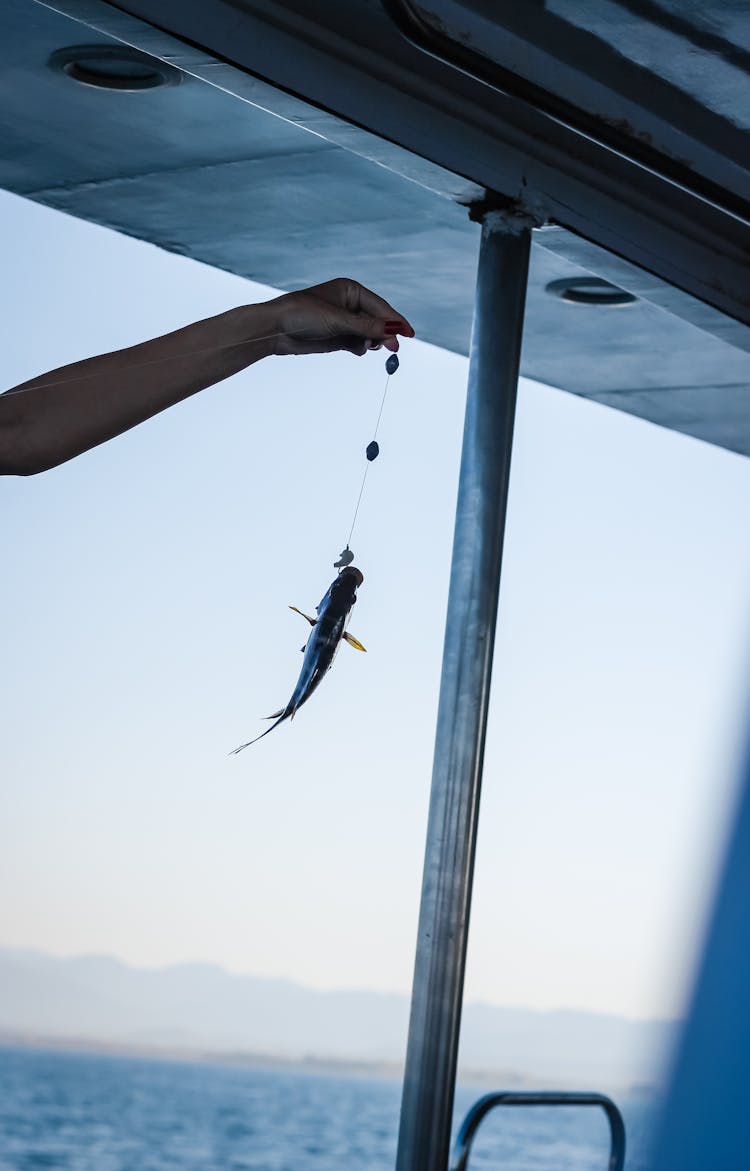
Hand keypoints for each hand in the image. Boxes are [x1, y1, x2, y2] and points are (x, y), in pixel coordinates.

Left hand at [263, 277, 414, 356]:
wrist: (275, 329)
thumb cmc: (303, 314)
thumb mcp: (338, 320)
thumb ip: (367, 327)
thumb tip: (394, 330)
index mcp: (351, 290)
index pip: (380, 306)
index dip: (395, 321)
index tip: (409, 334)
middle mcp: (349, 304)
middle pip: (377, 321)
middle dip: (384, 334)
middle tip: (393, 348)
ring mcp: (343, 321)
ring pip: (369, 334)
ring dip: (372, 342)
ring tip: (370, 347)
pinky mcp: (337, 337)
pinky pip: (358, 343)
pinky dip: (360, 347)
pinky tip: (358, 349)